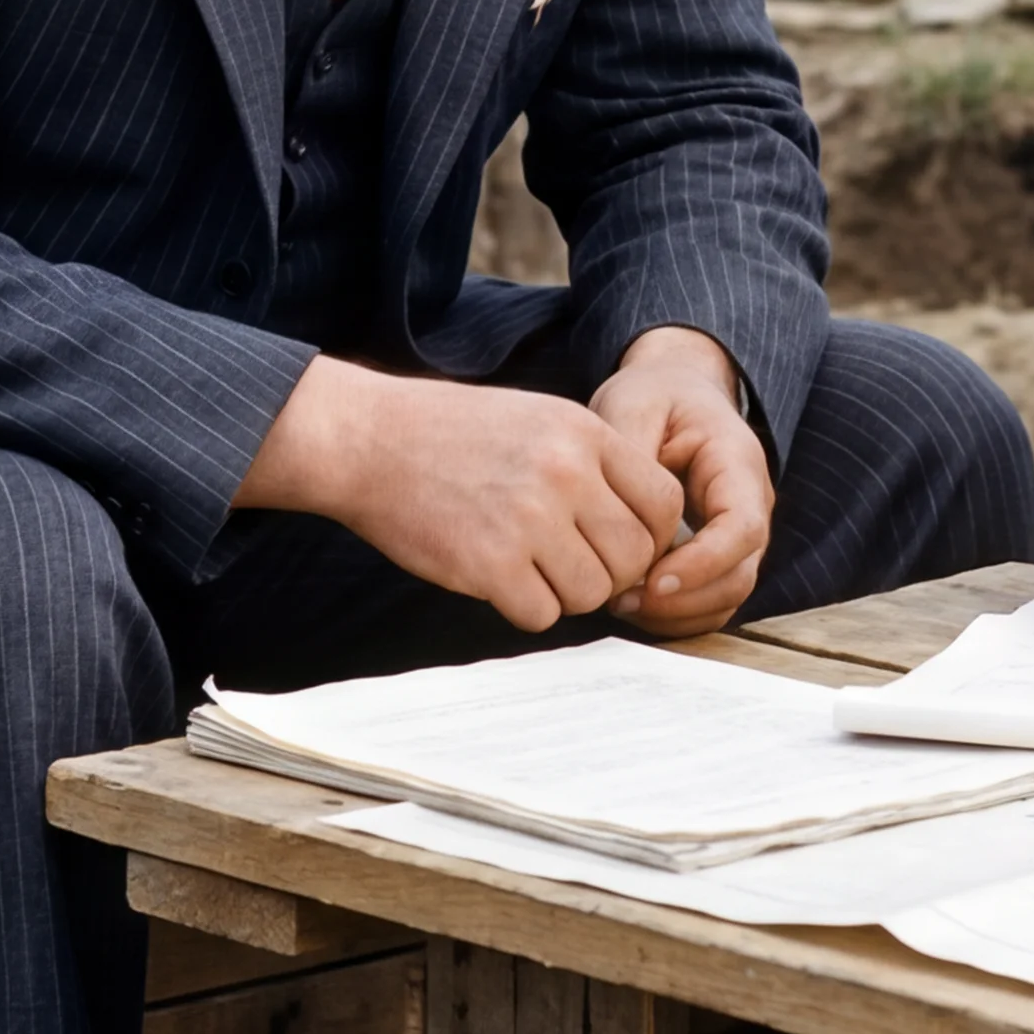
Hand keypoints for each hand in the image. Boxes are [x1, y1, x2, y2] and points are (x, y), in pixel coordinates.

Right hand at [238, 358, 683, 630]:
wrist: (369, 440)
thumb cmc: (454, 433)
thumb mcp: (540, 418)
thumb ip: (596, 464)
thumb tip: (646, 528)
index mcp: (585, 433)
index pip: (664, 504)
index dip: (650, 537)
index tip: (619, 545)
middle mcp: (566, 474)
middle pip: (634, 558)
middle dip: (609, 573)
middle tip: (571, 565)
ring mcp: (529, 520)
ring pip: (592, 593)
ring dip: (567, 593)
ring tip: (531, 569)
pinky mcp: (489, 564)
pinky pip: (541, 615)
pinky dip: (525, 608)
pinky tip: (499, 580)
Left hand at [589, 327, 774, 636]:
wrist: (674, 392)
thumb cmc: (654, 396)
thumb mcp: (633, 404)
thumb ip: (629, 454)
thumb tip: (620, 517)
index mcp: (737, 463)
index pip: (743, 528)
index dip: (704, 564)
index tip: (653, 580)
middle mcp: (750, 505)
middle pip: (740, 574)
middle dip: (684, 598)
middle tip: (622, 598)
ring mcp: (738, 535)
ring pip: (727, 596)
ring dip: (677, 612)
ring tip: (620, 601)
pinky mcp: (718, 555)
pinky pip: (710, 601)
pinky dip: (676, 614)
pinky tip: (632, 602)